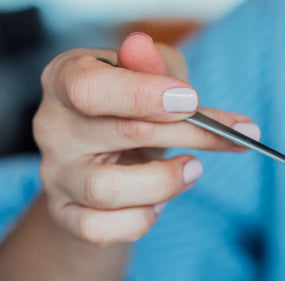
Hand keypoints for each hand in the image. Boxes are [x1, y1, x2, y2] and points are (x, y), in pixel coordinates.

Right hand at [33, 32, 259, 245]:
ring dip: (165, 183)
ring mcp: (56, 175)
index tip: (191, 101)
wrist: (108, 162)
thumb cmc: (132, 110)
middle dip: (189, 135)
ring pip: (106, 190)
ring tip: (192, 169)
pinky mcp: (66, 214)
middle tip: (231, 137)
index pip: (89, 88)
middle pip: (121, 134)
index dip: (142, 95)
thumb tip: (142, 48)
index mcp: (65, 80)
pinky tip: (158, 202)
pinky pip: (101, 229)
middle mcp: (53, 127)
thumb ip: (154, 66)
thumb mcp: (150, 77)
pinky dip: (141, 220)